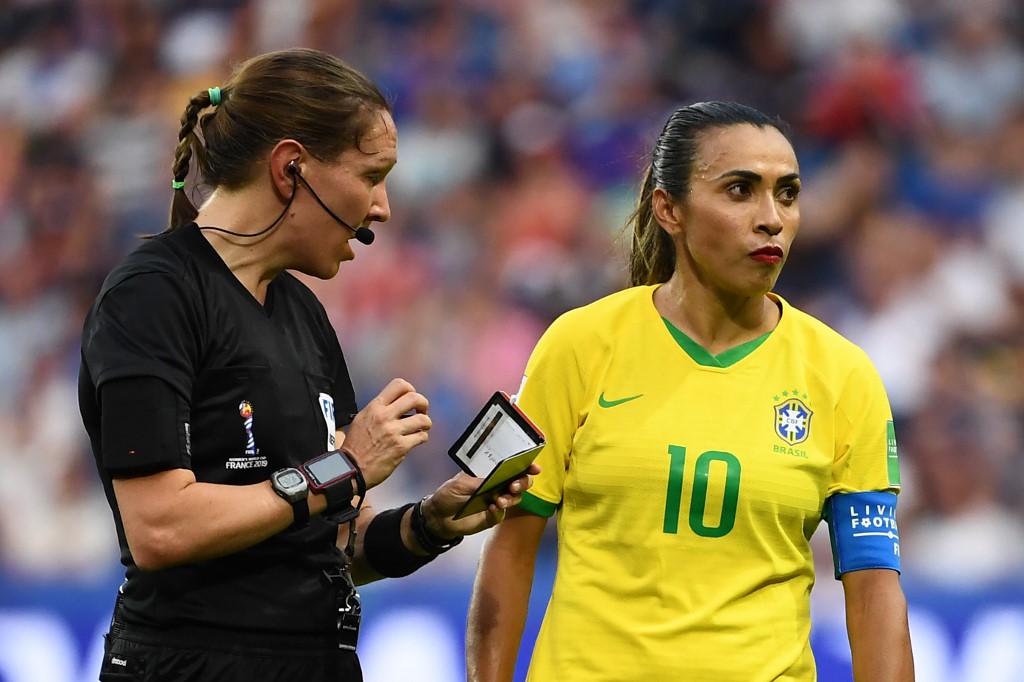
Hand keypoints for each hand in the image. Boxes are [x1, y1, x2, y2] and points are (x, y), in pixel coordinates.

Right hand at [342, 378, 430, 488]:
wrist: (351, 468)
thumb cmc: (355, 446)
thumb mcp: (362, 419)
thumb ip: (379, 410)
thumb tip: (396, 405)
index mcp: (375, 407)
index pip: (399, 385)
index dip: (410, 390)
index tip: (411, 399)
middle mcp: (385, 416)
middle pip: (415, 398)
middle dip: (423, 404)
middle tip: (422, 411)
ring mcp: (394, 432)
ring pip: (423, 419)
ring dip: (425, 423)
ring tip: (421, 427)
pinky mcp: (401, 447)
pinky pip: (421, 437)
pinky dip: (422, 437)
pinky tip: (415, 440)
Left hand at [421, 463, 540, 538]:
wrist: (438, 518)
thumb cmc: (448, 494)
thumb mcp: (461, 483)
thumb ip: (480, 482)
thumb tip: (496, 480)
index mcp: (491, 473)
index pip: (512, 467)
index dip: (526, 466)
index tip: (534, 467)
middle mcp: (498, 486)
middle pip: (521, 482)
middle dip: (523, 482)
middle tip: (513, 486)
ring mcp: (497, 501)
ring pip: (516, 498)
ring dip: (512, 498)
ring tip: (500, 500)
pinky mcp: (493, 517)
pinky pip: (503, 513)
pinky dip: (500, 510)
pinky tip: (492, 508)